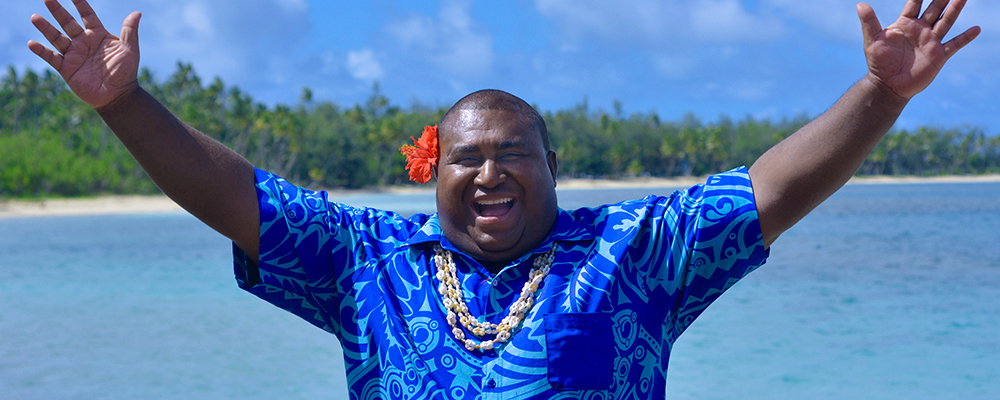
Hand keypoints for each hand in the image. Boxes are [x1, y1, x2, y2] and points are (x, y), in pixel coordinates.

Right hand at [27, 0, 141, 108]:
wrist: (118, 95)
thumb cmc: (126, 72)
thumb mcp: (130, 50)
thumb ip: (130, 31)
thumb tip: (138, 13)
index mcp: (98, 35)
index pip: (87, 15)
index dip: (80, 4)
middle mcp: (83, 42)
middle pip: (67, 23)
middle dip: (58, 11)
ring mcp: (73, 54)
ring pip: (56, 37)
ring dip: (46, 28)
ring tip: (35, 17)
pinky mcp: (66, 68)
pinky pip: (51, 57)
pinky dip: (41, 51)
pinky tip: (32, 43)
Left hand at [858, 0, 980, 99]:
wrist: (888, 85)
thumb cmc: (878, 62)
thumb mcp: (872, 40)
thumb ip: (869, 22)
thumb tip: (860, 5)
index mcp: (905, 23)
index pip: (915, 2)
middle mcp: (920, 29)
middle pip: (935, 8)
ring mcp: (931, 41)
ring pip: (946, 21)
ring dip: (955, 9)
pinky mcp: (938, 55)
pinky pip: (954, 44)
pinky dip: (965, 37)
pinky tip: (976, 29)